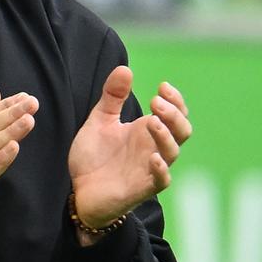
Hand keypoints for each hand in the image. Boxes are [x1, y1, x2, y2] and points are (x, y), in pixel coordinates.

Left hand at [67, 68, 191, 241]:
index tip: (163, 85)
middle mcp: (154, 148)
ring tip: (151, 121)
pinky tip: (153, 157)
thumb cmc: (93, 159)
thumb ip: (112, 97)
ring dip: (166, 135)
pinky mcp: (142, 189)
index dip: (176, 99)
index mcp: (147, 131)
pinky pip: (162, 180)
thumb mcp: (100, 122)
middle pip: (182, 130)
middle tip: (156, 102)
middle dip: (175, 114)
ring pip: (173, 152)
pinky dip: (161, 169)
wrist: (78, 193)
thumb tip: (125, 68)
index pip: (176, 113)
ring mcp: (150, 169)